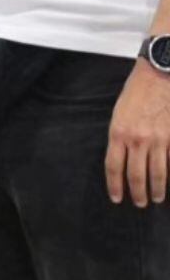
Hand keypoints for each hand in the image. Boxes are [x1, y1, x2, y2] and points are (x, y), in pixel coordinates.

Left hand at [105, 59, 169, 205]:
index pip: (113, 167)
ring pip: (157, 172)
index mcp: (118, 133)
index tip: (117, 198)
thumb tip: (123, 158)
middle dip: (137, 192)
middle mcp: (137, 139)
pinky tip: (169, 181)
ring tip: (157, 198)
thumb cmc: (136, 92)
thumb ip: (120, 137)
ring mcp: (158, 139)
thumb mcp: (119, 114)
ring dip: (157, 188)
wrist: (158, 76)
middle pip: (135, 174)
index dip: (115, 185)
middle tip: (139, 203)